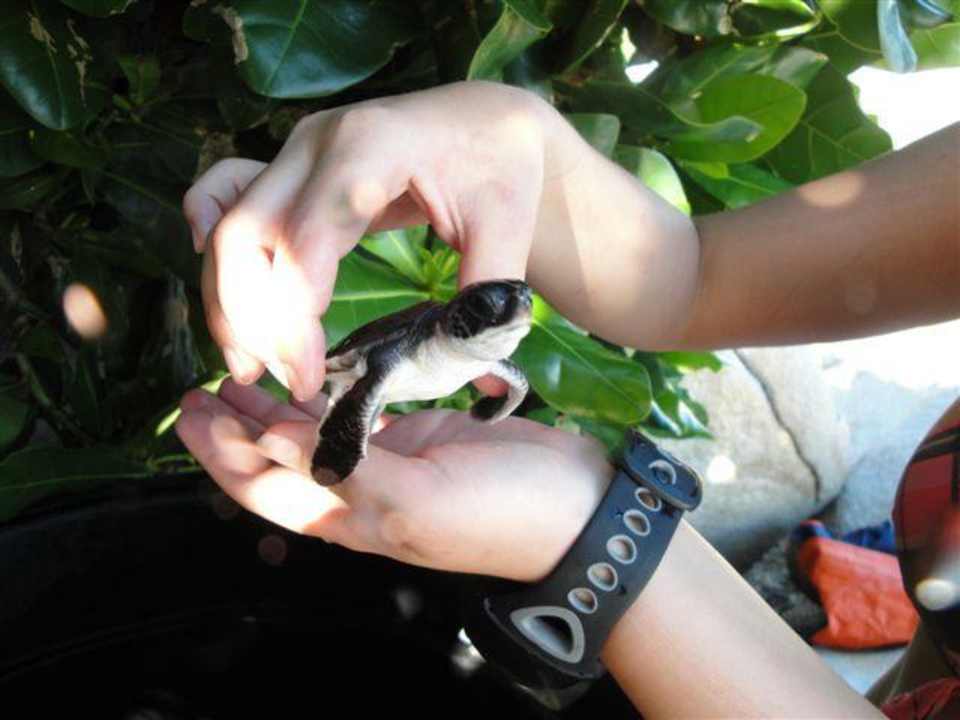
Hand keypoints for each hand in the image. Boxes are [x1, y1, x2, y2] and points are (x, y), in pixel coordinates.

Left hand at [175, 379, 611, 581]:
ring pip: (314, 437)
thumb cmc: (501, 510)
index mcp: (352, 517)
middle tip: (200, 387)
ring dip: (274, 410)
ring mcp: (390, 464)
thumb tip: (267, 437)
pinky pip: (357, 415)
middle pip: (279, 463)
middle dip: (234, 430)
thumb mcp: (416, 499)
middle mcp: (360, 494)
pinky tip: (312, 375)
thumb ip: (342, 468)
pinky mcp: (419, 437)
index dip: (220, 455)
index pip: (264, 488)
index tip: (187, 412)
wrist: (578, 507)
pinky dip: (327, 397)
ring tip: (241, 376)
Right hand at [183, 82, 561, 401]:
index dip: (295, 318)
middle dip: (256, 320)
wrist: (484, 123)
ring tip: (250, 369)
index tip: (310, 380)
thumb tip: (475, 377)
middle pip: (248, 233)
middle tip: (289, 384)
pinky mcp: (289, 166)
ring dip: (228, 302)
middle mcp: (318, 142)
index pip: (307, 240)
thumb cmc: (500, 171)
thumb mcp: (508, 229)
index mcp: (373, 148)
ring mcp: (297, 150)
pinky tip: (221, 297)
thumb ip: (487, 297)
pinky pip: (224, 196)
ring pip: (229, 225)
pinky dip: (209, 243)